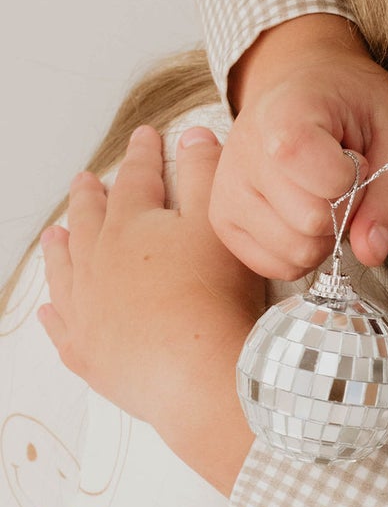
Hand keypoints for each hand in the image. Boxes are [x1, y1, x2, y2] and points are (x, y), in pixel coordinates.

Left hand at [40, 126, 258, 493]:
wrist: (195, 372)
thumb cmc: (213, 295)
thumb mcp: (219, 223)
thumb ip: (205, 174)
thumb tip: (192, 135)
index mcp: (131, 226)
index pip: (136, 179)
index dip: (143, 156)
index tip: (144, 138)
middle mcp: (98, 263)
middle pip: (89, 221)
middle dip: (89, 197)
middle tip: (84, 181)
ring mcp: (87, 310)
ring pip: (65, 270)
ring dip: (60, 250)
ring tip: (54, 235)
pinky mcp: (88, 355)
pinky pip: (62, 330)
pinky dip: (54, 317)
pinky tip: (49, 311)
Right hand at [217, 15, 387, 275]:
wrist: (300, 83)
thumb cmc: (352, 105)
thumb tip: (371, 252)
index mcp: (282, 116)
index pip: (331, 183)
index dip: (357, 177)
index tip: (350, 149)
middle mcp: (240, 156)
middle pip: (313, 223)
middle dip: (343, 208)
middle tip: (337, 172)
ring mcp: (224, 193)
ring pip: (296, 253)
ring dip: (323, 233)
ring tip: (317, 189)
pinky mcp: (223, 222)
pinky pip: (278, 267)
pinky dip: (302, 250)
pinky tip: (300, 210)